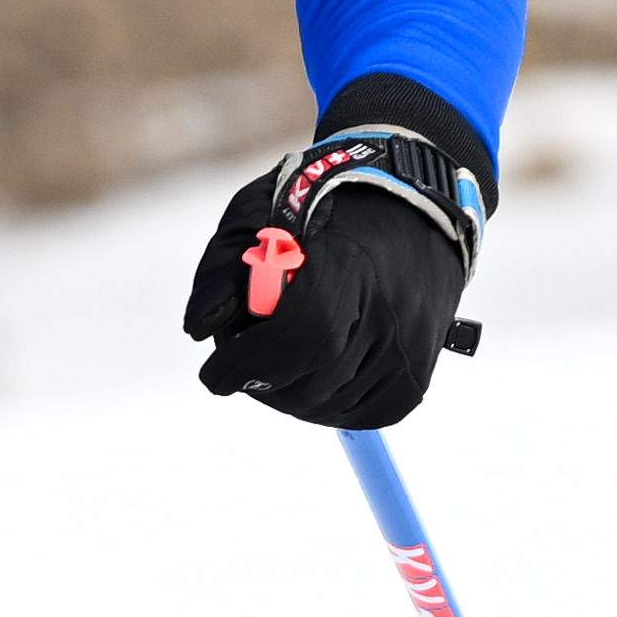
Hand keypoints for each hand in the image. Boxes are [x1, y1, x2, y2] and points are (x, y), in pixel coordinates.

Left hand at [179, 73, 491, 428]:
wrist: (410, 202)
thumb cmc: (320, 204)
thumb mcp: (258, 212)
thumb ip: (223, 268)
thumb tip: (199, 329)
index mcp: (351, 261)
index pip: (304, 333)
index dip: (250, 362)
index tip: (214, 376)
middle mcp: (391, 309)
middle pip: (314, 381)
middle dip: (264, 380)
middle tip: (244, 364)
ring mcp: (412, 347)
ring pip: (332, 406)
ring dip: (292, 393)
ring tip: (282, 357)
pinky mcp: (418, 374)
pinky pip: (363, 413)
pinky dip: (327, 404)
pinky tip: (316, 371)